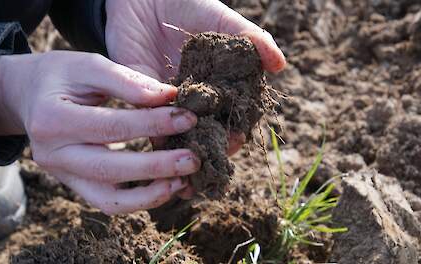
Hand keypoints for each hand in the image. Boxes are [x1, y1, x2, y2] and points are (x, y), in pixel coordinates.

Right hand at [0, 51, 200, 213]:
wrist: (29, 96)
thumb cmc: (61, 76)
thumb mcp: (89, 66)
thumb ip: (127, 81)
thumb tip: (170, 96)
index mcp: (52, 119)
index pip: (112, 126)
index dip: (154, 123)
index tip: (189, 117)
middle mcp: (52, 154)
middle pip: (110, 169)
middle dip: (157, 166)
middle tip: (194, 159)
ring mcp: (62, 175)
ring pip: (108, 200)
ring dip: (150, 195)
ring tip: (184, 182)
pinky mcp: (73, 185)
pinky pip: (107, 203)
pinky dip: (139, 200)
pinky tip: (167, 186)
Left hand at [104, 0, 285, 154]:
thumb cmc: (186, 4)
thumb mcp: (220, 19)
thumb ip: (249, 39)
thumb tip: (280, 64)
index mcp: (216, 82)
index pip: (229, 114)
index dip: (234, 130)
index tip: (237, 140)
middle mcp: (193, 95)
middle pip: (205, 130)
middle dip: (210, 148)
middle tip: (212, 161)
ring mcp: (167, 98)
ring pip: (178, 132)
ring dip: (184, 150)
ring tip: (189, 167)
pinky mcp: (140, 94)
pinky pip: (148, 120)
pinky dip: (156, 135)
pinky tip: (163, 148)